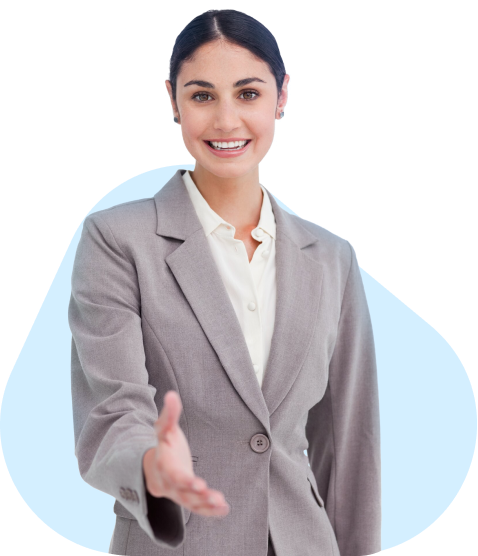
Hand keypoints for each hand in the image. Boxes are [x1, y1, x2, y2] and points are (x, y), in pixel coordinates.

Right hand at [143, 390, 229, 517]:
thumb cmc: (163, 445)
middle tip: (209, 494)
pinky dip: (210, 511)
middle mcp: (168, 483)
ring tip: (220, 502)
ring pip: (190, 503)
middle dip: (195, 494)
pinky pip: (198, 508)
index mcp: (162, 465)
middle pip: (181, 491)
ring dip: (205, 504)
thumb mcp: (164, 429)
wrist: (154, 466)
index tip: (198, 483)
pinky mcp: (187, 499)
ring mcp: (178, 493)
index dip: (184, 480)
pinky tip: (224, 508)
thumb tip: (171, 394)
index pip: (172, 474)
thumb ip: (169, 414)